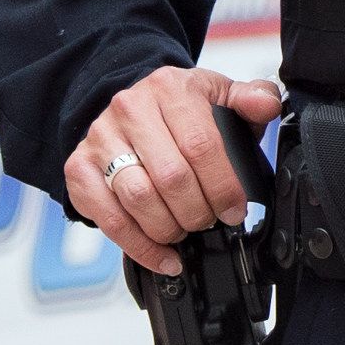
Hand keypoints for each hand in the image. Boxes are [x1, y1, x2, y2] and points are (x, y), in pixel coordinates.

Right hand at [65, 63, 283, 276]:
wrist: (129, 108)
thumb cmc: (178, 110)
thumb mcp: (218, 97)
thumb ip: (251, 99)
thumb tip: (266, 104)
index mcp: (170, 89)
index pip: (201, 145)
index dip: (223, 187)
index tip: (234, 209)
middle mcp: (129, 109)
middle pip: (170, 177)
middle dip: (198, 212)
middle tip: (208, 221)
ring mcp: (100, 139)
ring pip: (138, 198)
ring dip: (169, 229)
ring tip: (183, 232)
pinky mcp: (78, 168)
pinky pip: (108, 218)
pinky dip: (139, 246)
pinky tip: (163, 256)